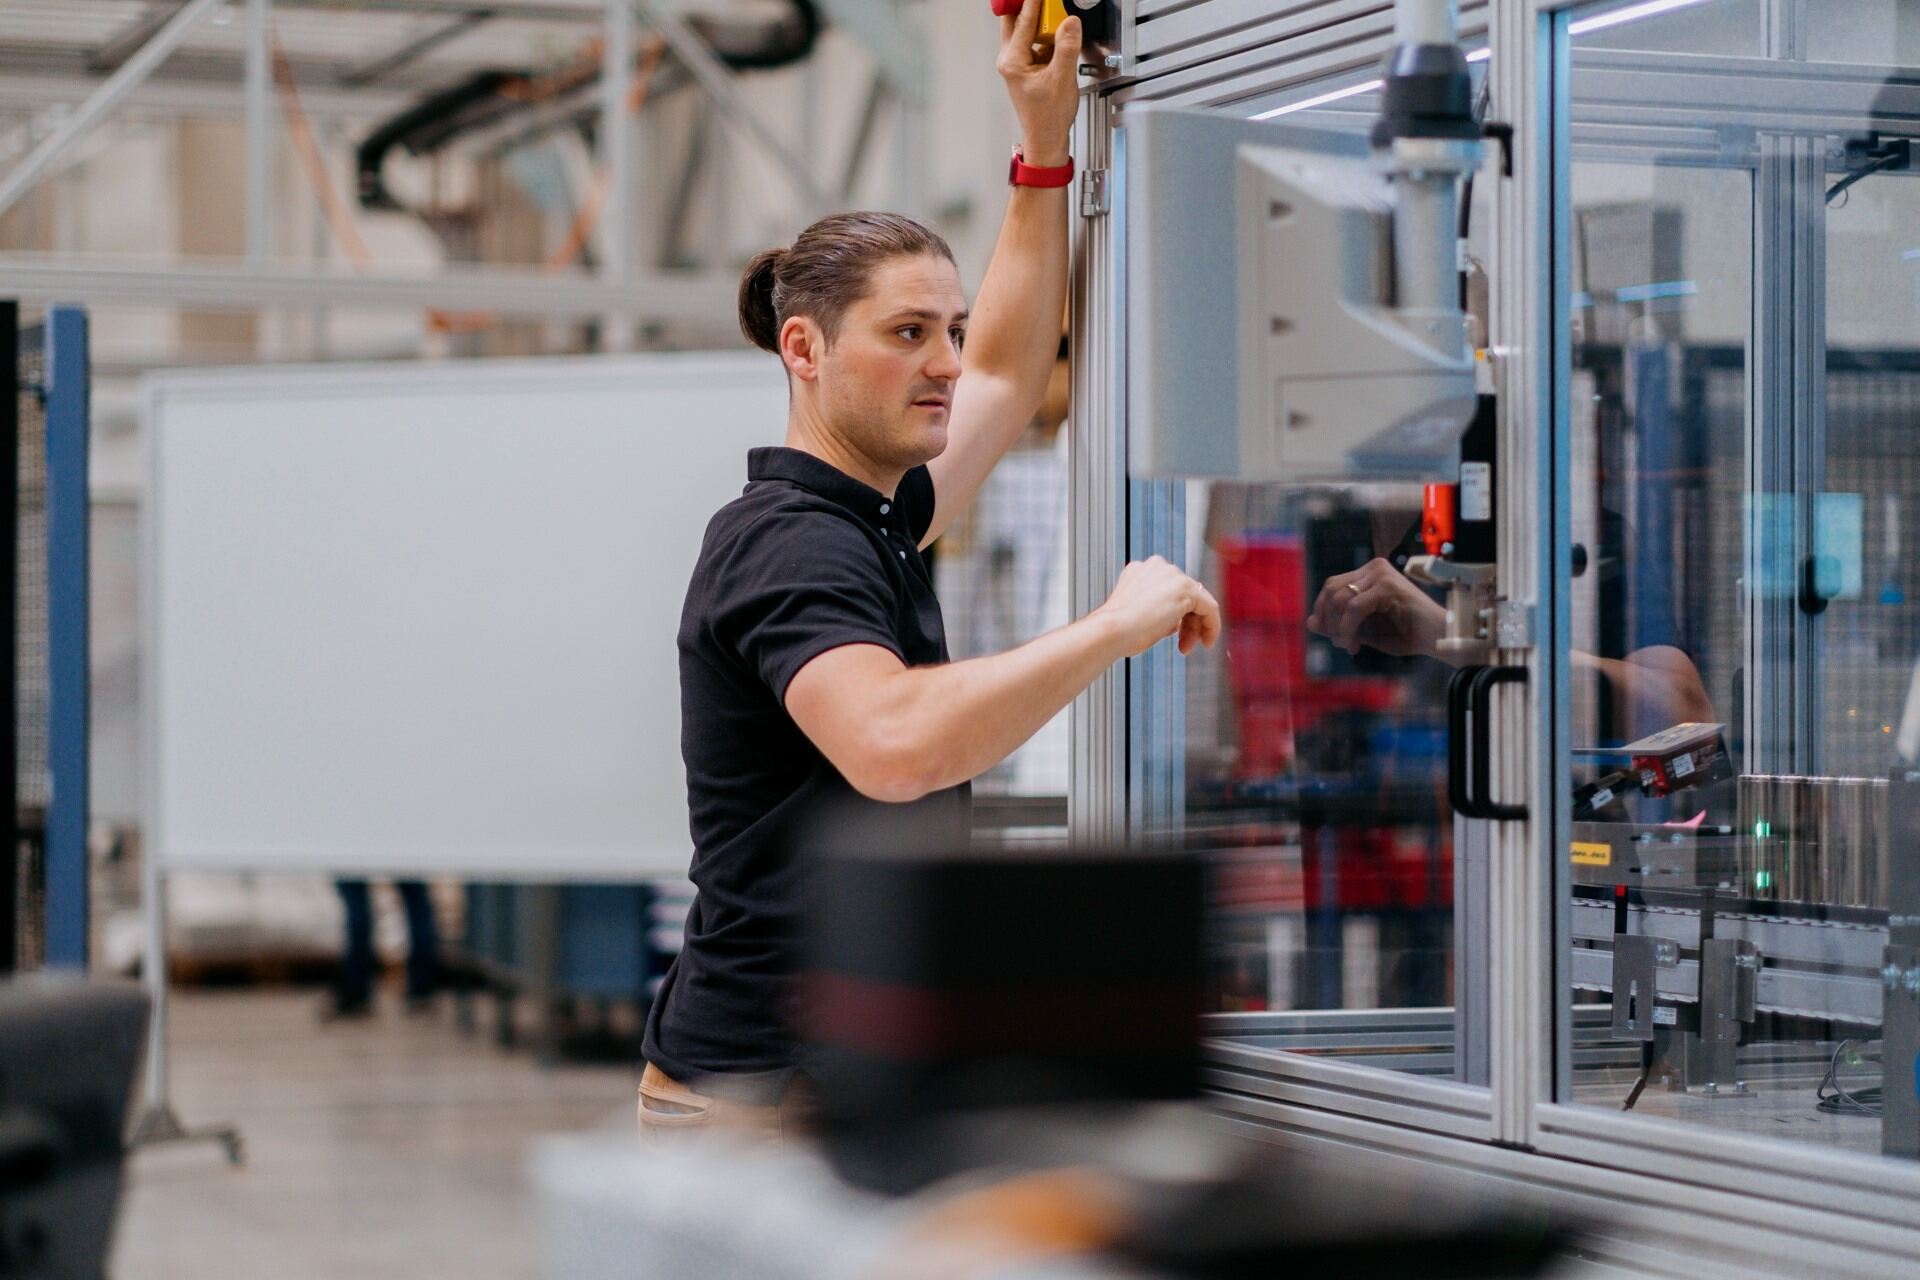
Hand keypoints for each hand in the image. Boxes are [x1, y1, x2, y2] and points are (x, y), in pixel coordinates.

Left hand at [997, 0, 1081, 166]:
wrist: (1047, 137)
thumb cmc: (1048, 117)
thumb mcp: (1062, 79)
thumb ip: (1066, 47)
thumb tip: (1070, 23)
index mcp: (1012, 62)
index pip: (1023, 21)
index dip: (1033, 1)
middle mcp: (1010, 59)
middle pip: (1015, 20)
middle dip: (1028, 7)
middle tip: (1043, 2)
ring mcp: (1018, 62)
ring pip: (1025, 29)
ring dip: (1039, 19)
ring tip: (1055, 15)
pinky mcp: (1028, 65)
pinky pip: (1035, 40)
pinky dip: (1046, 33)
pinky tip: (1058, 33)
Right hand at [1095, 556, 1222, 656]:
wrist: (1112, 630)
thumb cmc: (1118, 630)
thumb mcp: (1137, 614)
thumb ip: (1157, 610)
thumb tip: (1177, 622)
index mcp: (1141, 570)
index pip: (1169, 590)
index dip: (1175, 616)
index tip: (1174, 635)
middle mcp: (1158, 566)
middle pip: (1185, 595)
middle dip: (1186, 623)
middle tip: (1183, 646)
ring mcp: (1173, 575)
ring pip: (1197, 601)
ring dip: (1194, 627)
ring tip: (1185, 648)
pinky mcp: (1187, 589)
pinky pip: (1209, 607)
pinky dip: (1212, 625)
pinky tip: (1208, 640)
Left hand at [1306, 558, 1446, 658]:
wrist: (1438, 638)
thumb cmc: (1406, 634)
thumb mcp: (1364, 631)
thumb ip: (1338, 625)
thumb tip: (1309, 622)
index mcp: (1369, 574)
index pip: (1331, 587)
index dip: (1324, 612)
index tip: (1335, 637)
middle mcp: (1374, 568)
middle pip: (1331, 590)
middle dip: (1329, 620)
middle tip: (1342, 643)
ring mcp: (1381, 574)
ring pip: (1340, 598)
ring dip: (1339, 628)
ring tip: (1350, 646)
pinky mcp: (1388, 585)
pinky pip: (1354, 608)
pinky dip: (1348, 629)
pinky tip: (1355, 645)